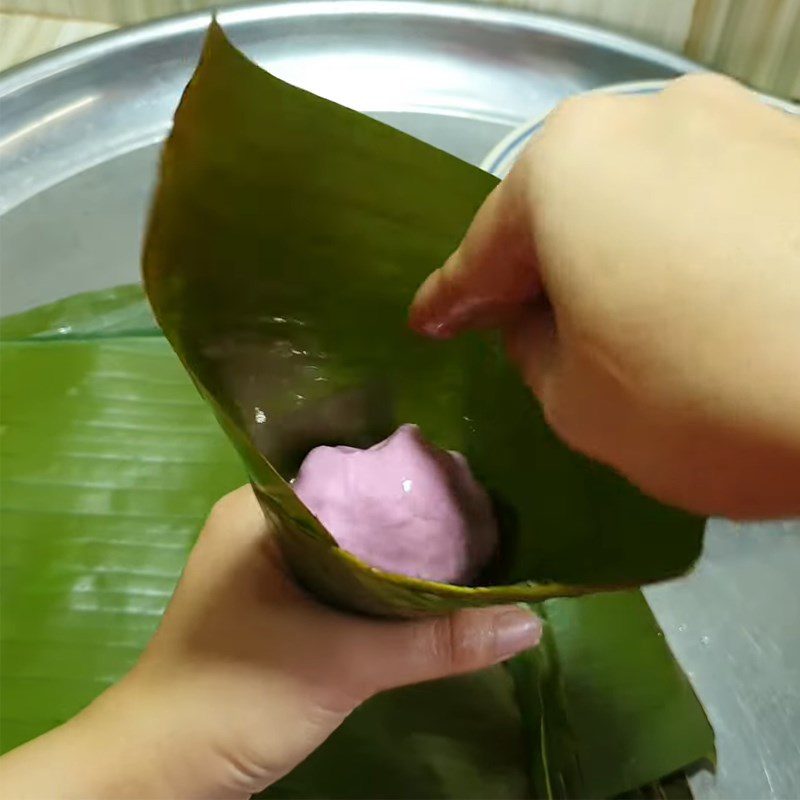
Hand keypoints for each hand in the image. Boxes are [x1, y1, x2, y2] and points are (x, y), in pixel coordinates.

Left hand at [0, 486, 540, 798]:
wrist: (160, 775)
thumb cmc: (234, 698)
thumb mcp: (341, 665)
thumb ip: (434, 642)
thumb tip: (531, 621)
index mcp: (261, 508)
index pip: (349, 470)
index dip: (410, 476)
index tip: (472, 482)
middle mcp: (265, 524)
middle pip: (354, 505)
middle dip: (414, 513)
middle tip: (484, 512)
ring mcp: (271, 566)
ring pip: (351, 544)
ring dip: (401, 551)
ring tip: (471, 541)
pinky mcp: (281, 605)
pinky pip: (343, 576)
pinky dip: (383, 582)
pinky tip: (430, 586)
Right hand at [410, 75, 799, 518]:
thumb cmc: (705, 397)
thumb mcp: (578, 405)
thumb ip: (535, 353)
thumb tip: (545, 319)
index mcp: (567, 169)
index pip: (484, 253)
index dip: (451, 301)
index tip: (428, 324)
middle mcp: (650, 119)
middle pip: (564, 210)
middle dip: (541, 272)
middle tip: (526, 328)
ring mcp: (740, 123)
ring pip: (642, 200)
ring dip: (620, 256)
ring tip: (629, 321)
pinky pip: (711, 204)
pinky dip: (689, 250)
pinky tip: (706, 302)